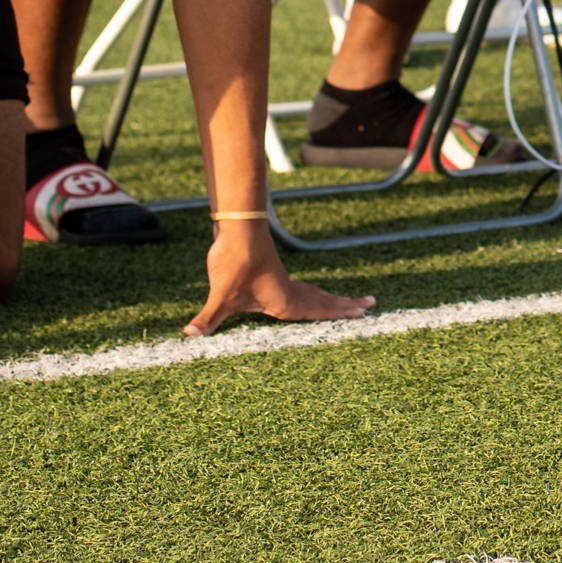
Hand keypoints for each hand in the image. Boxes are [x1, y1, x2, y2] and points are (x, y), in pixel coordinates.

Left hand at [185, 219, 375, 334]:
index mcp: (283, 300)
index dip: (338, 314)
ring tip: (351, 302)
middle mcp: (288, 291)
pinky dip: (315, 294)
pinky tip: (311, 296)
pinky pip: (303, 287)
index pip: (316, 311)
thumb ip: (208, 317)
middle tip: (370, 306)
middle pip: (322, 300)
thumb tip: (190, 334)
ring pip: (314, 292)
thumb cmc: (232, 261)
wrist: (236, 228)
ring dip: (332, 299)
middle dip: (345, 305)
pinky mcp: (274, 273)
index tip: (361, 314)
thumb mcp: (220, 294)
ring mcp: (283, 280)